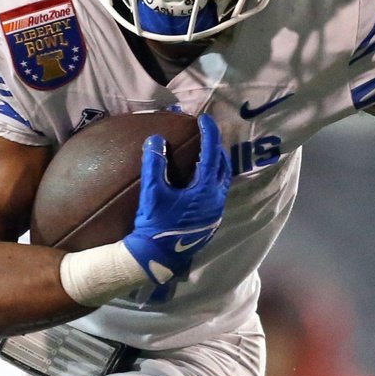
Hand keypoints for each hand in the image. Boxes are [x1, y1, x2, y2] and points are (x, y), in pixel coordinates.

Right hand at [124, 112, 231, 301]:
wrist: (156, 256)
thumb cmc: (154, 224)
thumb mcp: (152, 192)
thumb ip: (154, 163)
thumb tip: (156, 139)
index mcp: (205, 190)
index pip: (211, 154)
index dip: (209, 134)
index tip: (205, 119)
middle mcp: (216, 200)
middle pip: (222, 166)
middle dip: (216, 147)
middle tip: (206, 134)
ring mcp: (215, 212)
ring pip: (222, 181)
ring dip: (216, 164)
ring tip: (205, 153)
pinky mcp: (211, 222)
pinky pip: (217, 193)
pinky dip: (212, 179)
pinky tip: (200, 179)